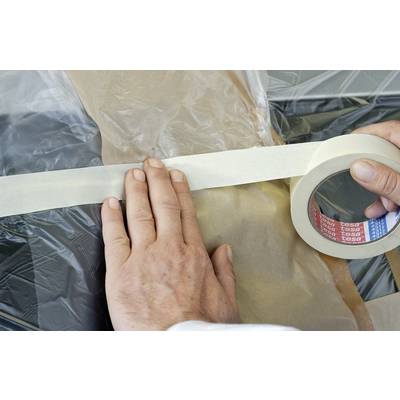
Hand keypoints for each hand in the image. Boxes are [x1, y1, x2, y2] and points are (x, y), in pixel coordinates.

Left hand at [101, 158, 238, 329]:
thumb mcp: (226, 300)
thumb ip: (225, 271)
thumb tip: (224, 249)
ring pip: (139, 214)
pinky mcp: (120, 271)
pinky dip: (112, 217)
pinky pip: (114, 237)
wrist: (175, 347)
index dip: (180, 190)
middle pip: (162, 206)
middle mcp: (169, 248)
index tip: (175, 175)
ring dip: (135, 190)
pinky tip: (110, 202)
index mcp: (194, 254)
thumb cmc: (200, 328)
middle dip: (157, 180)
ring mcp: (143, 257)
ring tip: (132, 174)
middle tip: (152, 163)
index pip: (186, 213)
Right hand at [350, 121, 399, 217]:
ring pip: (394, 169)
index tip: (346, 146)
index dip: (366, 136)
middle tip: (362, 184)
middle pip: (389, 152)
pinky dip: (392, 192)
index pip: (390, 130)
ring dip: (382, 187)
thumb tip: (358, 168)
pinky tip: (386, 208)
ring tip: (380, 205)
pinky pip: (399, 180)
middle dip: (373, 172)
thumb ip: (387, 181)